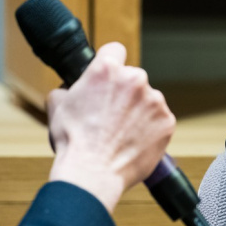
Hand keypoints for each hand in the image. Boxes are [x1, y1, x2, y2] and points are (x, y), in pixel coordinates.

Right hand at [46, 42, 175, 211]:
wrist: (91, 174)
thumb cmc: (73, 142)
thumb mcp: (58, 107)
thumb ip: (67, 89)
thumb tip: (69, 89)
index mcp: (107, 70)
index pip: (115, 50)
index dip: (110, 62)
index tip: (109, 76)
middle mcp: (134, 79)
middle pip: (132, 77)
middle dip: (124, 92)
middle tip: (111, 115)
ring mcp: (154, 100)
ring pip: (147, 99)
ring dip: (138, 111)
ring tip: (121, 133)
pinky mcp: (167, 120)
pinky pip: (159, 119)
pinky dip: (150, 128)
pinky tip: (135, 141)